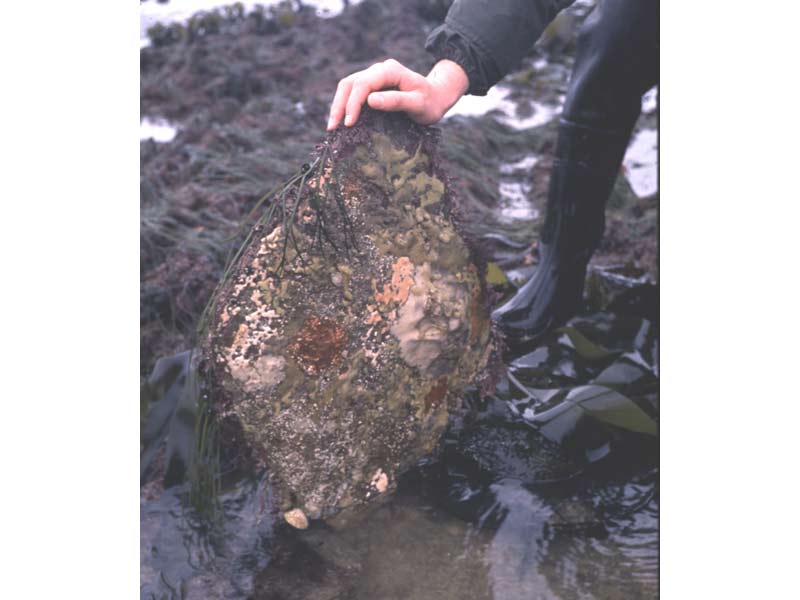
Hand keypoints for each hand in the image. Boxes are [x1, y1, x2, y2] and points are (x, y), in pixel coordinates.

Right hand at [327, 58, 468, 129]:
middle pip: (349, 83)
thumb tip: (370, 101)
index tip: (349, 124)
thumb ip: (396, 101)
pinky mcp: (371, 85)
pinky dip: (344, 105)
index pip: (363, 84)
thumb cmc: (430, 102)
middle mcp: (378, 70)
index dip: (353, 104)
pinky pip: (352, 92)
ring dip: (337, 105)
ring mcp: (374, 76)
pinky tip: (340, 120)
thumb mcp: (418, 104)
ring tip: (332, 126)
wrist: (437, 96)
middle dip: (339, 105)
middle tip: (332, 128)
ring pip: (347, 86)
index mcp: (389, 71)